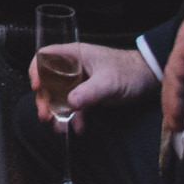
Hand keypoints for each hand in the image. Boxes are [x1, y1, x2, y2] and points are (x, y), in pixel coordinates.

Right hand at [28, 42, 155, 133]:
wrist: (148, 79)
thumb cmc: (128, 72)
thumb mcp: (109, 81)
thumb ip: (90, 92)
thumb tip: (70, 103)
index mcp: (74, 55)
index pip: (45, 56)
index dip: (36, 69)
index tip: (36, 87)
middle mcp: (72, 66)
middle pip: (48, 80)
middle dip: (45, 99)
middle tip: (45, 115)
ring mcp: (79, 80)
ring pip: (59, 95)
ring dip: (57, 112)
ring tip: (59, 128)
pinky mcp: (87, 94)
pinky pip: (74, 105)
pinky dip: (74, 117)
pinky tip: (78, 128)